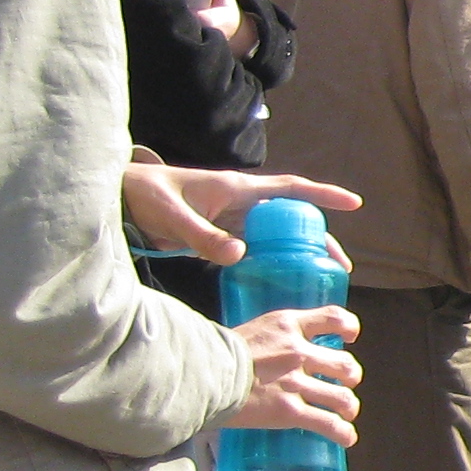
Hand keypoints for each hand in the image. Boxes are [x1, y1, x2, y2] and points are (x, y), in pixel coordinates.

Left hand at [122, 155, 361, 264]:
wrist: (117, 201)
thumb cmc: (145, 197)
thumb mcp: (175, 217)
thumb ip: (205, 237)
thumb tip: (240, 256)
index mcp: (236, 189)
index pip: (289, 189)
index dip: (322, 196)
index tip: (353, 203)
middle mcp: (239, 203)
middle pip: (290, 219)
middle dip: (318, 239)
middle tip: (340, 265)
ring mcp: (229, 220)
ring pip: (274, 236)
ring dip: (297, 254)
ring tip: (319, 277)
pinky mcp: (217, 236)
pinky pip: (252, 249)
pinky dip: (269, 263)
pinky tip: (279, 280)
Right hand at [228, 304, 360, 442]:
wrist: (197, 373)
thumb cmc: (215, 353)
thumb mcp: (251, 330)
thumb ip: (273, 338)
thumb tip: (279, 350)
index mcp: (288, 326)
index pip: (334, 318)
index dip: (348, 328)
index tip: (349, 338)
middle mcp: (298, 352)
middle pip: (346, 365)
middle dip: (350, 377)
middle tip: (343, 385)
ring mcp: (295, 383)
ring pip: (343, 398)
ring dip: (349, 407)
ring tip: (346, 412)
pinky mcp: (289, 411)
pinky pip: (328, 424)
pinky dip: (343, 433)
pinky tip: (347, 438)